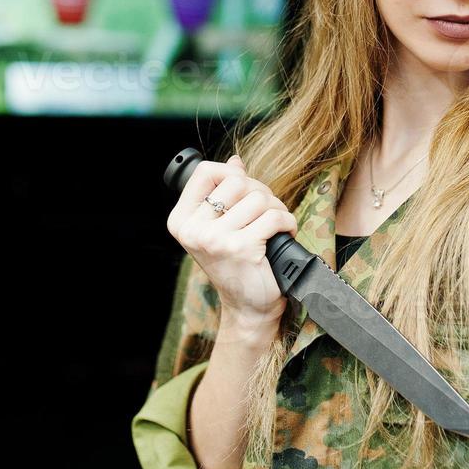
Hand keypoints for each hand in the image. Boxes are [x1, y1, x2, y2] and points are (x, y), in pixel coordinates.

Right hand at [165, 154, 297, 325]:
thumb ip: (223, 193)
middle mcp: (194, 230)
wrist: (247, 306)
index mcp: (181, 221)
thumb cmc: (235, 264)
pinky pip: (273, 217)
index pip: (204, 172)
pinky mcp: (242, 249)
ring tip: (274, 225)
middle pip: (236, 182)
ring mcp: (216, 240)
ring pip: (258, 199)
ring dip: (276, 208)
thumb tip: (235, 162)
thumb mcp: (219, 227)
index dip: (230, 172)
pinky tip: (284, 233)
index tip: (243, 189)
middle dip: (259, 192)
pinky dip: (287, 222)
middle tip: (265, 211)